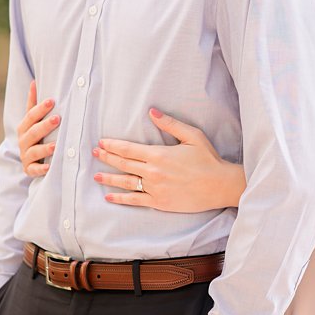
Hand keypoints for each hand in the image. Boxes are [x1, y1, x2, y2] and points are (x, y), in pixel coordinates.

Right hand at [18, 81, 59, 177]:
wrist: (29, 160)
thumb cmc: (35, 136)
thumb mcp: (33, 121)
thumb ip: (33, 103)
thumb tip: (34, 81)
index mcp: (24, 128)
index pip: (31, 116)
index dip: (40, 109)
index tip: (52, 101)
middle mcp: (23, 141)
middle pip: (33, 133)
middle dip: (45, 126)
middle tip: (58, 118)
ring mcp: (26, 156)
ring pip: (34, 152)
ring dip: (45, 148)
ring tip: (57, 145)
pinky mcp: (30, 169)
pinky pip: (35, 170)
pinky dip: (42, 169)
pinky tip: (49, 167)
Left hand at [93, 108, 243, 213]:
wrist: (220, 185)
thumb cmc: (208, 159)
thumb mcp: (192, 136)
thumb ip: (171, 124)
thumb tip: (152, 112)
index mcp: (159, 154)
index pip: (128, 149)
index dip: (113, 145)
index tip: (102, 142)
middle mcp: (153, 172)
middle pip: (123, 163)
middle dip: (107, 157)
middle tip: (95, 153)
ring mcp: (155, 188)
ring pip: (125, 182)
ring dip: (109, 178)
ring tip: (96, 175)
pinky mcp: (159, 202)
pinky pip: (135, 200)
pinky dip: (120, 198)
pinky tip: (110, 196)